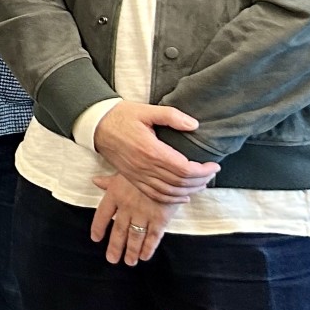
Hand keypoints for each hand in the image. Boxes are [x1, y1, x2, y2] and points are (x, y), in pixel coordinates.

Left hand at [90, 173, 175, 265]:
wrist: (168, 169)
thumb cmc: (144, 169)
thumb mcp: (124, 172)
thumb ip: (109, 181)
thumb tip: (95, 181)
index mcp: (115, 194)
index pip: (102, 214)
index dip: (98, 228)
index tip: (96, 238)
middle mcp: (127, 206)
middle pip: (118, 230)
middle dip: (115, 247)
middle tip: (112, 259)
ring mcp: (144, 213)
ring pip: (135, 236)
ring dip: (132, 251)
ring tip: (129, 262)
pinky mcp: (160, 218)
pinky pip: (153, 236)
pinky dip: (148, 247)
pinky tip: (144, 256)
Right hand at [91, 102, 216, 203]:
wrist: (96, 125)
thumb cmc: (121, 116)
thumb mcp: (147, 110)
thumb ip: (172, 116)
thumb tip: (194, 125)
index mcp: (152, 150)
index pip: (185, 169)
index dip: (203, 171)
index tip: (214, 165)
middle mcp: (145, 167)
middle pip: (180, 183)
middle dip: (200, 181)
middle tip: (211, 173)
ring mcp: (138, 175)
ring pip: (169, 192)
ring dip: (188, 191)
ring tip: (201, 183)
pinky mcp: (132, 178)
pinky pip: (154, 194)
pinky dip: (171, 199)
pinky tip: (182, 196)